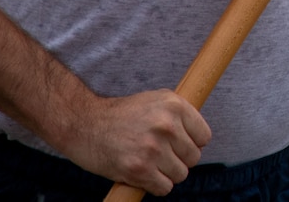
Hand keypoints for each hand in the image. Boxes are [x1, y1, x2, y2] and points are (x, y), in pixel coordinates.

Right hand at [55, 88, 209, 195]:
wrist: (84, 124)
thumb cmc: (122, 115)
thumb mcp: (155, 101)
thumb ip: (180, 116)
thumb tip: (201, 138)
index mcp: (174, 105)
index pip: (204, 137)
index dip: (191, 143)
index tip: (176, 144)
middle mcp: (167, 125)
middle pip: (193, 158)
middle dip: (178, 160)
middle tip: (158, 154)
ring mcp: (153, 148)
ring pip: (180, 175)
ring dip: (166, 174)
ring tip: (148, 163)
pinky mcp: (139, 169)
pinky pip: (164, 188)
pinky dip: (155, 186)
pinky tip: (142, 174)